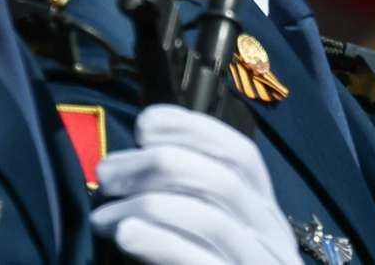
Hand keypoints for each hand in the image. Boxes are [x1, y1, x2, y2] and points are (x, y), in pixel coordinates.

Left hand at [90, 104, 303, 264]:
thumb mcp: (202, 239)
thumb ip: (180, 206)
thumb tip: (128, 169)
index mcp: (261, 216)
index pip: (241, 155)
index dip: (195, 129)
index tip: (146, 123)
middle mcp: (269, 237)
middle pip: (223, 179)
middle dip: (159, 164)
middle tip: (108, 175)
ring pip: (214, 217)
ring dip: (150, 205)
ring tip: (105, 216)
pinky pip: (203, 260)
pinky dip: (162, 242)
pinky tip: (129, 235)